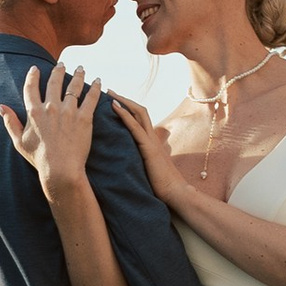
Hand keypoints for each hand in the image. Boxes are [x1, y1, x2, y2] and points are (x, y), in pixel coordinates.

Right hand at [0, 61, 102, 194]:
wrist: (60, 169)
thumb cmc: (39, 158)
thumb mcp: (19, 141)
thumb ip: (9, 121)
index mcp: (34, 112)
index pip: (31, 88)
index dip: (33, 76)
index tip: (35, 69)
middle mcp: (51, 108)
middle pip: (54, 82)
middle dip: (58, 70)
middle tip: (62, 64)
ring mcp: (68, 112)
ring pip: (74, 86)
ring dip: (78, 75)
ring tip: (81, 69)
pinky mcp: (84, 118)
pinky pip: (91, 98)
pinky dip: (95, 88)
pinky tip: (98, 81)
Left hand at [111, 93, 187, 207]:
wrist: (176, 193)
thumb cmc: (163, 187)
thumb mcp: (151, 170)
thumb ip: (145, 163)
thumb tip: (136, 164)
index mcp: (152, 142)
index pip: (141, 119)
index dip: (129, 109)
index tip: (116, 102)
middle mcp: (153, 138)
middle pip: (140, 111)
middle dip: (124, 100)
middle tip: (110, 91)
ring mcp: (151, 141)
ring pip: (138, 114)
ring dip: (123, 102)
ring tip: (110, 94)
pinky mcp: (148, 148)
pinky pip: (135, 127)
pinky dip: (124, 115)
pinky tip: (114, 107)